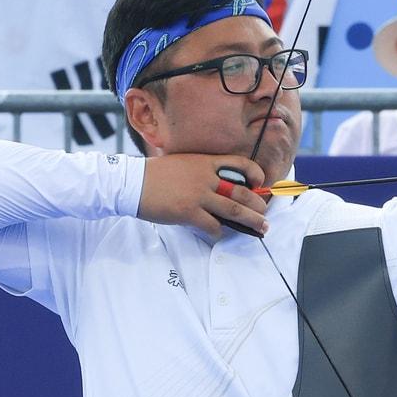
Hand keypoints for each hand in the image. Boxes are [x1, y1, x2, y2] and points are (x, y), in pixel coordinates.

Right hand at [139, 153, 269, 240]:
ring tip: (261, 227)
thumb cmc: (155, 175)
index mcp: (205, 162)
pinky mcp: (189, 212)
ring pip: (234, 210)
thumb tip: (220, 187)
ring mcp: (198, 195)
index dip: (256, 174)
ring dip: (251, 221)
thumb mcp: (183, 163)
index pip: (241, 163)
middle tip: (265, 215)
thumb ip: (202, 171)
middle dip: (258, 205)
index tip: (260, 183)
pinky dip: (220, 232)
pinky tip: (221, 234)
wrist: (131, 183)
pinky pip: (213, 225)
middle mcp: (206, 178)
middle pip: (243, 192)